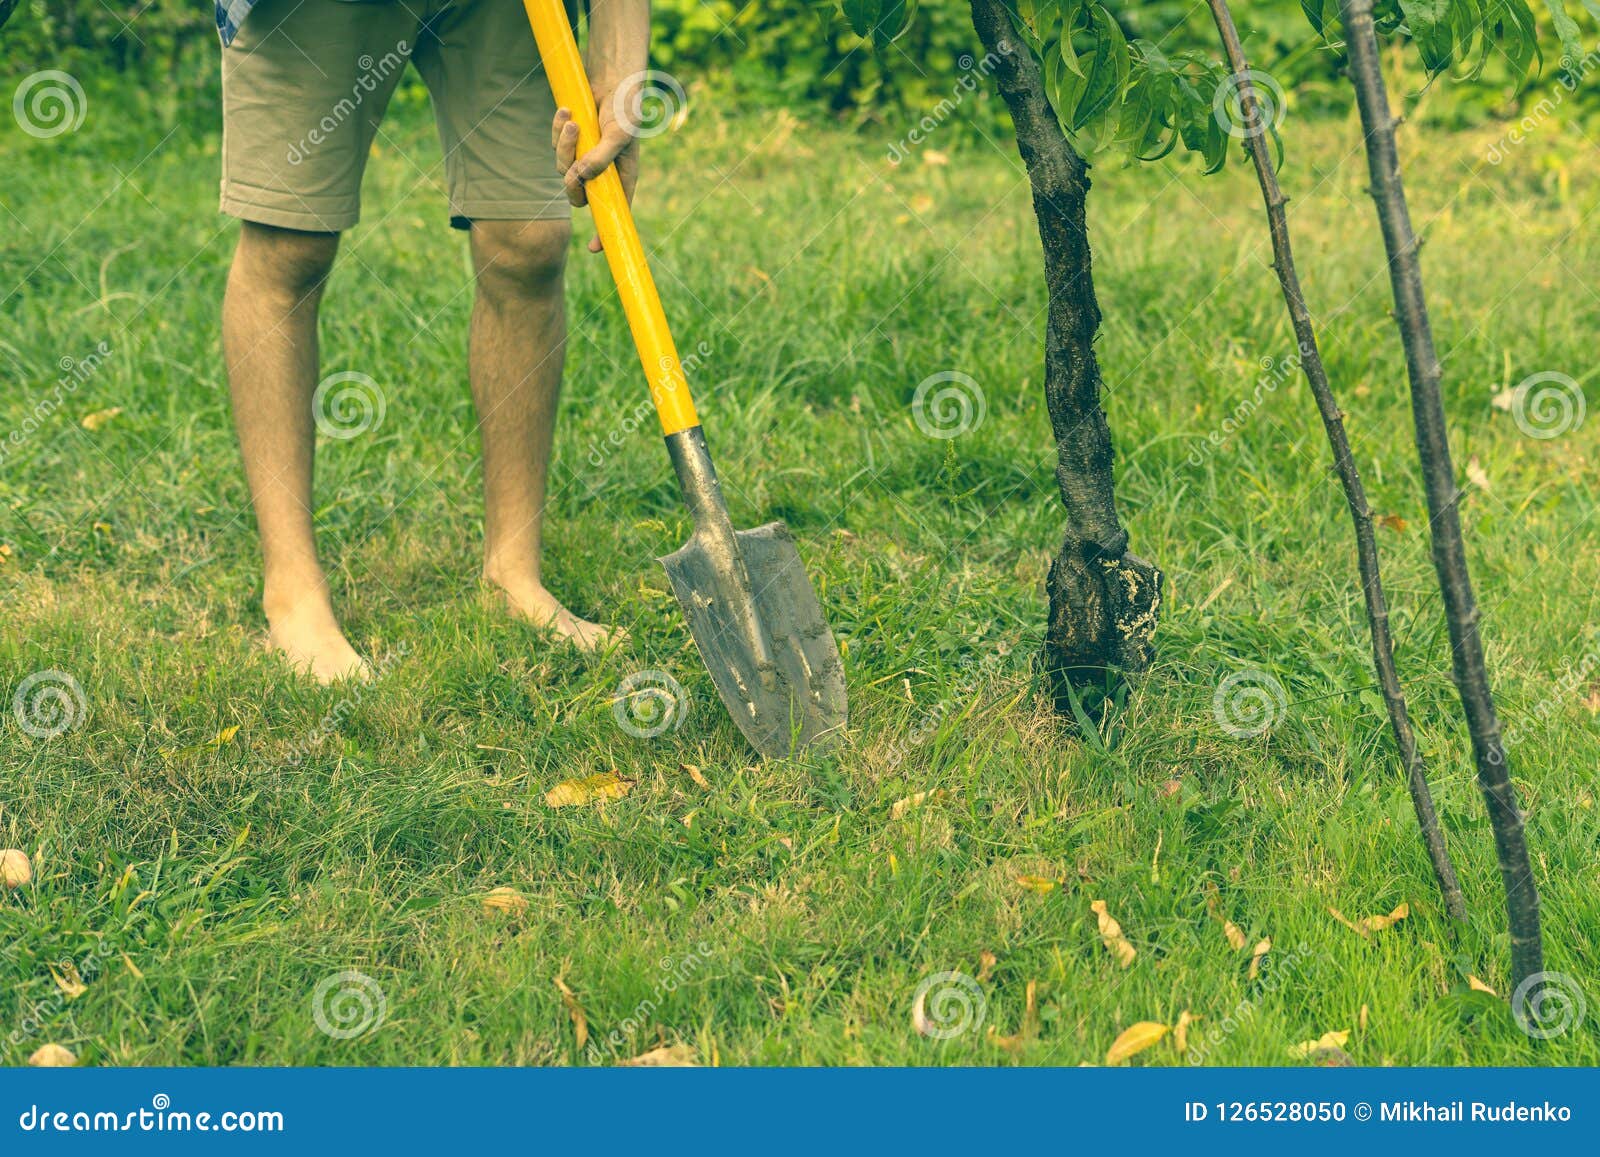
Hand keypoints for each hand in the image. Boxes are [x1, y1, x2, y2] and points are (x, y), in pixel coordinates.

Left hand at [552, 97, 638, 252]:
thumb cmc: (624, 108)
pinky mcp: (569, 142)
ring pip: (562, 169)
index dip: (604, 232)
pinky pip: (554, 146)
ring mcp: (583, 158)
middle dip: (571, 184)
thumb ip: (602, 157)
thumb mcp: (619, 134)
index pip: (613, 213)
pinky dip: (556, 130)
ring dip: (563, 146)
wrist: (611, 78)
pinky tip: (566, 110)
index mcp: (621, 179)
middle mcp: (602, 173)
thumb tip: (581, 176)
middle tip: (574, 168)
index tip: (596, 248)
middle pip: (578, 196)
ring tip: (573, 120)